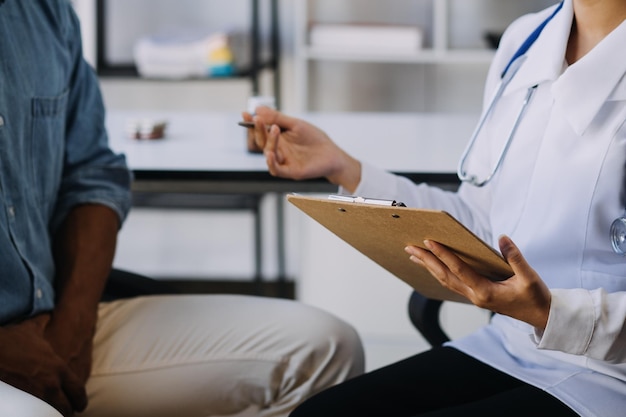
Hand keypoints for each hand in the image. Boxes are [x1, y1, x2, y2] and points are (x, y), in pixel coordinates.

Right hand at [0, 315, 86, 415]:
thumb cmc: (10, 340)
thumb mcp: (31, 329)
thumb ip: (43, 323)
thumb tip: (47, 315)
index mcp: (59, 368)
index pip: (77, 389)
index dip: (80, 399)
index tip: (79, 405)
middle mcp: (52, 383)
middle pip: (67, 407)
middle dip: (68, 411)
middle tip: (66, 413)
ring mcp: (37, 394)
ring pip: (53, 413)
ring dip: (53, 415)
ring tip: (50, 416)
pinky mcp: (22, 402)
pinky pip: (36, 415)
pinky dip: (39, 416)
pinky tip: (35, 416)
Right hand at [242, 107, 361, 191]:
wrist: (332, 154)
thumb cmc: (314, 139)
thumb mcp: (296, 124)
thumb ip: (277, 118)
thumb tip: (258, 109)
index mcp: (277, 138)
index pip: (260, 130)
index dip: (252, 123)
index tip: (245, 112)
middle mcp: (277, 149)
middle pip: (261, 141)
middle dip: (258, 130)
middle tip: (257, 119)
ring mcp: (283, 161)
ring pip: (268, 153)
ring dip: (269, 141)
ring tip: (274, 129)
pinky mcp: (290, 171)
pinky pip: (276, 170)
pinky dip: (271, 163)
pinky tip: (269, 153)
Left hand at [405, 235, 550, 329]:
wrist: (541, 316)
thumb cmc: (536, 298)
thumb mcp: (530, 277)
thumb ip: (515, 257)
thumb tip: (502, 238)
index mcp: (486, 292)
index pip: (458, 270)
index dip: (443, 255)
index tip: (429, 242)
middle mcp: (475, 296)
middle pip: (444, 276)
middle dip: (426, 261)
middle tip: (410, 247)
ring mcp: (474, 297)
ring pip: (445, 281)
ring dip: (429, 266)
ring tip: (414, 254)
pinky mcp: (476, 296)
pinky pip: (452, 283)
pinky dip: (439, 272)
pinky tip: (432, 265)